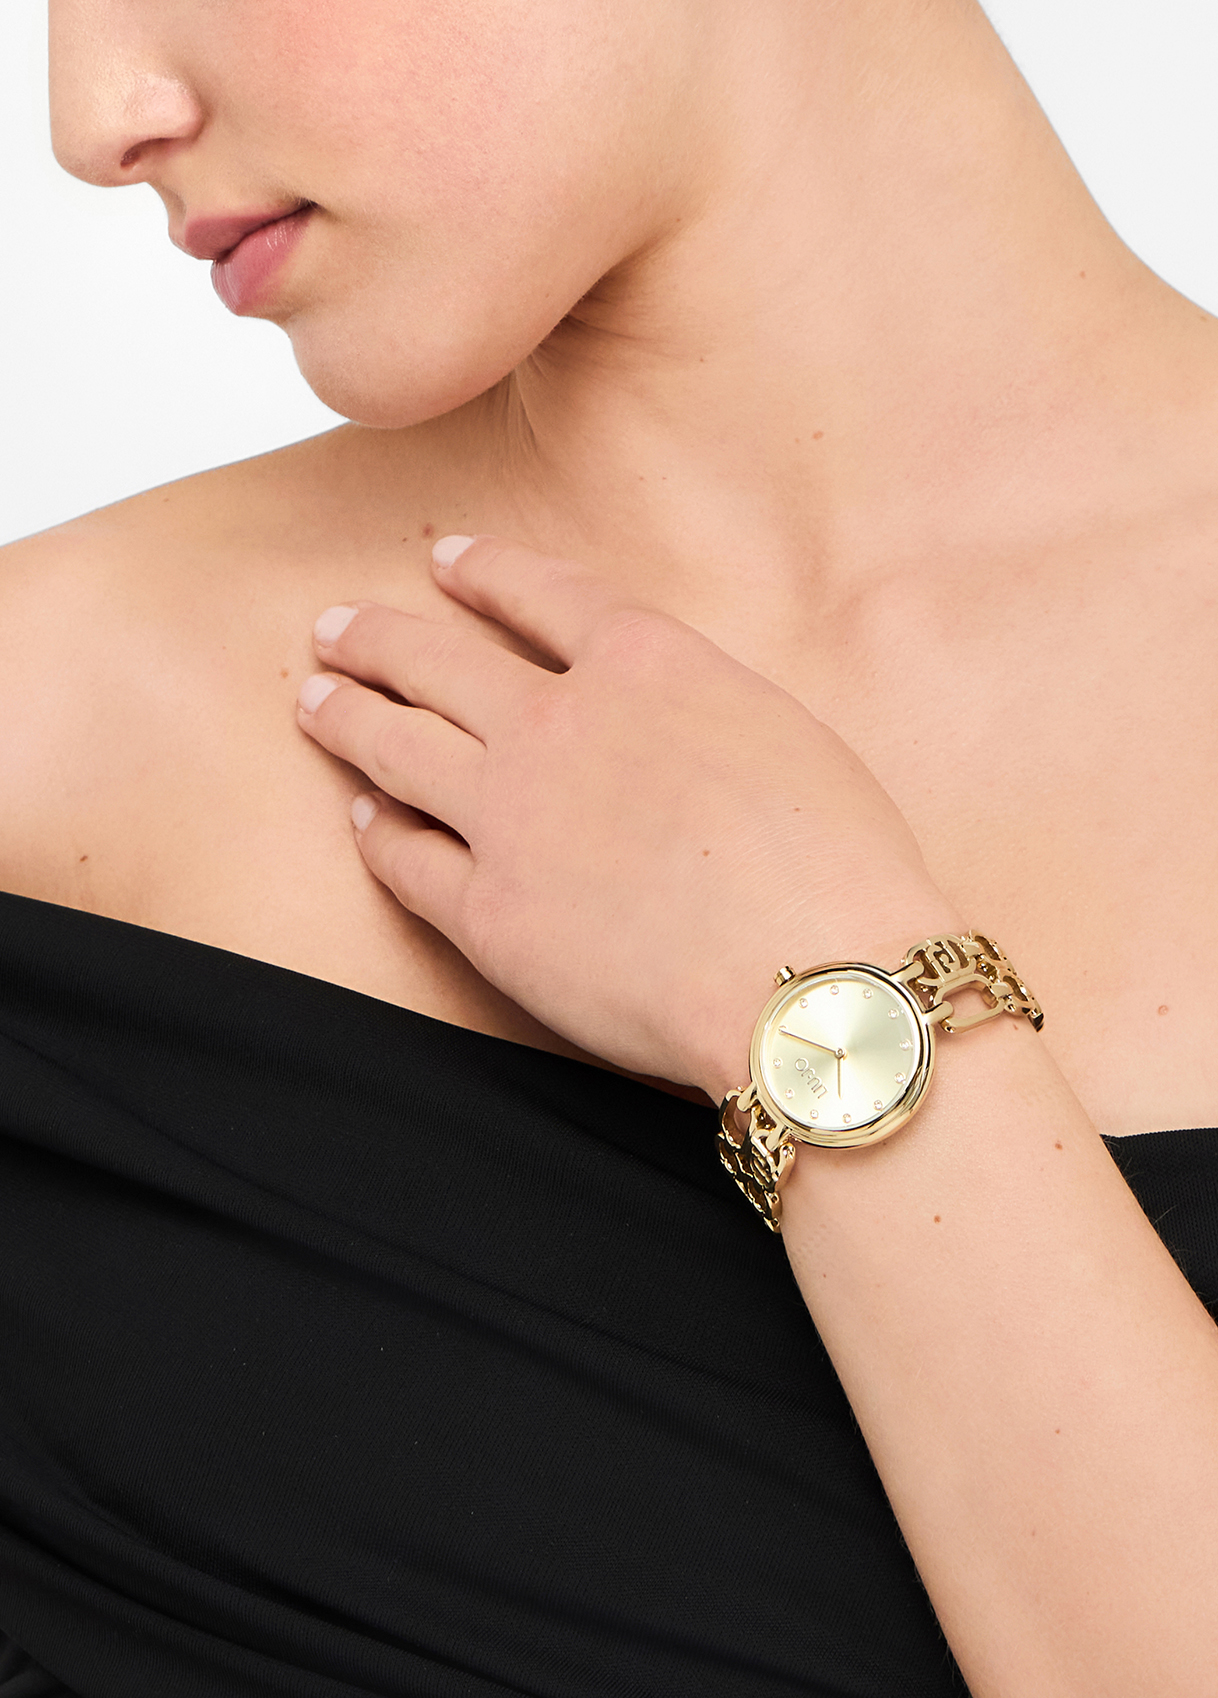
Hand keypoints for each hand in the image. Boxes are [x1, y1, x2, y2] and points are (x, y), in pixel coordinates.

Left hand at [296, 535, 958, 1096]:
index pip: (541, 593)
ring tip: (314, 698)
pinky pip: (406, 859)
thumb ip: (700, 707)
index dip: (484, 570)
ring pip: (397, 744)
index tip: (444, 559)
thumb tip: (663, 717)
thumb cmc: (838, 868)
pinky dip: (376, 830)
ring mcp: (511, 816)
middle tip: (335, 627)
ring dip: (348, 714)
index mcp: (647, 664)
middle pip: (437, 659)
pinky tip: (362, 817)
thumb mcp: (786, 736)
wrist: (814, 985)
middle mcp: (559, 723)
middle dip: (378, 636)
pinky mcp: (487, 914)